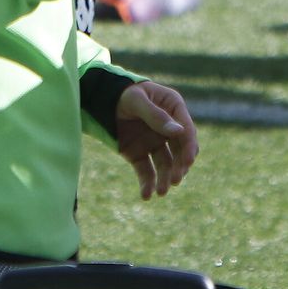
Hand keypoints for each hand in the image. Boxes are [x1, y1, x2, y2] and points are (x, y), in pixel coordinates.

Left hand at [114, 80, 197, 199]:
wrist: (98, 99)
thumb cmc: (121, 93)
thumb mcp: (137, 101)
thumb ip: (156, 116)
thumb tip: (179, 132)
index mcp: (174, 109)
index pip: (186, 131)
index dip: (189, 147)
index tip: (188, 163)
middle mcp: (168, 128)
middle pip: (180, 151)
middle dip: (179, 167)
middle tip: (174, 180)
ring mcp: (154, 142)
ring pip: (165, 165)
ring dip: (165, 178)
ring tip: (161, 192)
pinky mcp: (139, 154)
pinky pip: (146, 171)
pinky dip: (147, 184)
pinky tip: (146, 195)